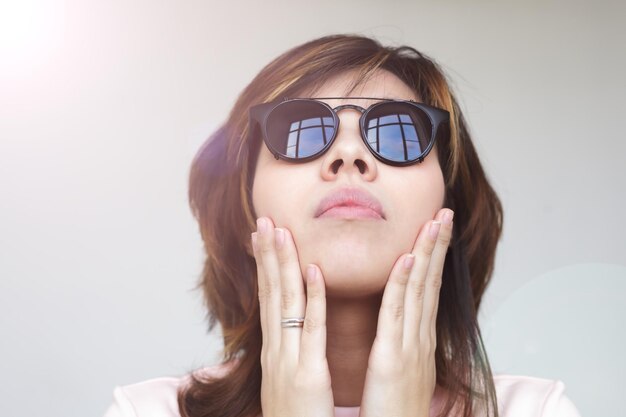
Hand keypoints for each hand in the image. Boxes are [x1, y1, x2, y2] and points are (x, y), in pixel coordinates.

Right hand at [251, 217, 334, 416]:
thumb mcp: (286, 383)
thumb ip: (289, 355)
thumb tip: (289, 334)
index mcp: (274, 352)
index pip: (268, 299)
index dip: (265, 266)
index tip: (262, 238)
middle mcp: (276, 350)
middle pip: (271, 293)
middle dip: (267, 255)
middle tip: (264, 221)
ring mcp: (288, 360)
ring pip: (286, 302)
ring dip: (283, 264)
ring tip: (280, 231)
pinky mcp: (307, 374)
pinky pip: (311, 329)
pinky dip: (313, 298)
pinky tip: (313, 271)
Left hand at [359, 208, 453, 416]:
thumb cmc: (395, 413)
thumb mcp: (404, 373)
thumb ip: (403, 347)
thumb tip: (404, 331)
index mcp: (419, 341)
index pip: (427, 290)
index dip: (433, 258)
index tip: (435, 230)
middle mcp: (420, 339)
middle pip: (430, 283)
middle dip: (437, 246)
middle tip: (444, 212)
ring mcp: (410, 348)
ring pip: (418, 290)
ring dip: (426, 253)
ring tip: (433, 221)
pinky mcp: (392, 359)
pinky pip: (396, 315)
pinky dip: (402, 285)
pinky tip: (406, 259)